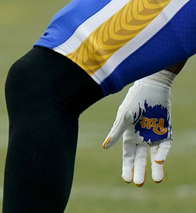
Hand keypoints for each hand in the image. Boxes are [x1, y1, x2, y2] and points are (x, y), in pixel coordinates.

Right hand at [103, 70, 174, 185]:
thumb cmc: (134, 100)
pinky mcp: (166, 132)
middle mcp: (141, 139)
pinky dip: (163, 154)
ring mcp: (154, 136)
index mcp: (129, 135)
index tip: (126, 180)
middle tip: (137, 184)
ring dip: (155, 168)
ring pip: (154, 157)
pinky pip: (165, 146)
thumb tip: (105, 147)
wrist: (152, 88)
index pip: (128, 156)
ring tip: (156, 180)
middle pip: (140, 159)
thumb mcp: (123, 117)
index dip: (127, 167)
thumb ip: (116, 132)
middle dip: (139, 171)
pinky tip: (159, 160)